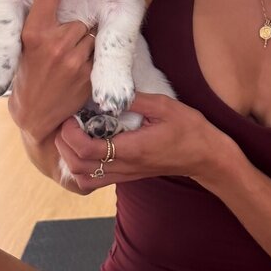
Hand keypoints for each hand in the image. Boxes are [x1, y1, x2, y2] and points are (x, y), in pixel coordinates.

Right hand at [8, 0, 96, 144]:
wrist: (35, 116)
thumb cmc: (28, 75)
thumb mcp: (25, 44)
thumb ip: (40, 18)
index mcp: (34, 32)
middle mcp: (54, 43)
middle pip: (79, 18)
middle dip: (77, 27)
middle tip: (65, 41)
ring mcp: (73, 60)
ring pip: (90, 35)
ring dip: (86, 43)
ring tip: (70, 58)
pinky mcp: (88, 76)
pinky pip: (97, 55)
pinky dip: (92, 59)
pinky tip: (79, 70)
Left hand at [54, 92, 238, 193]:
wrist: (206, 156)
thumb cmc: (189, 129)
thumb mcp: (164, 106)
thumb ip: (134, 99)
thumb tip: (108, 90)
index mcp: (132, 148)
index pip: (88, 151)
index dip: (71, 135)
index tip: (71, 116)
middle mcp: (126, 166)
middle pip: (79, 168)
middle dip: (64, 146)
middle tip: (67, 123)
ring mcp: (126, 175)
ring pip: (84, 179)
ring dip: (70, 159)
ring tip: (74, 135)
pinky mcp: (127, 176)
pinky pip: (95, 181)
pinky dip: (82, 167)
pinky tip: (87, 147)